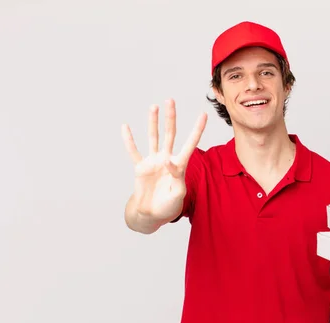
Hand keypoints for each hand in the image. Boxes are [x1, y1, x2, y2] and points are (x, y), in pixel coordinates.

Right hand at [122, 99, 206, 220]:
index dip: (197, 130)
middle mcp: (166, 159)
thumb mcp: (178, 194)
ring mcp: (153, 162)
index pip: (190, 144)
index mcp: (179, 165)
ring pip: (154, 137)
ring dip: (153, 122)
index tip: (203, 115)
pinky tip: (125, 127)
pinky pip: (134, 151)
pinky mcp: (140, 167)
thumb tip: (168, 160)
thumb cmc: (169, 206)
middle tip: (170, 100)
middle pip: (170, 134)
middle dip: (171, 118)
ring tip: (153, 107)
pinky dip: (129, 140)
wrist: (152, 214)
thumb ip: (176, 177)